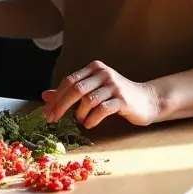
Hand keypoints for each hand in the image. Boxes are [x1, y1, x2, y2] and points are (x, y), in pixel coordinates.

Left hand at [41, 60, 159, 127]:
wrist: (147, 100)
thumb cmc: (116, 96)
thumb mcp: (93, 90)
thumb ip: (70, 93)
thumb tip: (45, 96)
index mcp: (94, 68)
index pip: (69, 80)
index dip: (56, 97)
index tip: (46, 112)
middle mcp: (103, 73)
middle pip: (76, 89)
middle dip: (61, 106)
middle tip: (52, 119)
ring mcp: (114, 86)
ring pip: (88, 100)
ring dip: (80, 114)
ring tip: (80, 121)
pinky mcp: (123, 99)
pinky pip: (102, 109)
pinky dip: (92, 119)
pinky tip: (89, 124)